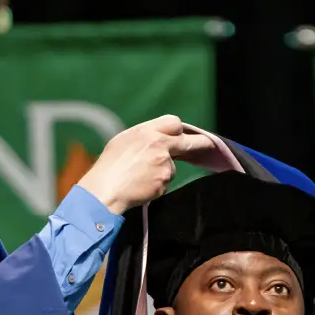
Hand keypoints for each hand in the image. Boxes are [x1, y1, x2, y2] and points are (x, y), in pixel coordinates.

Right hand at [77, 115, 211, 214]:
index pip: (174, 123)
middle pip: (188, 142)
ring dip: (162, 172)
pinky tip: (142, 186)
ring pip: (172, 167)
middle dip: (201, 144)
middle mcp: (159, 144)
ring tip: (140, 177)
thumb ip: (145, 137)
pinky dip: (156, 186)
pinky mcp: (164, 181)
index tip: (186, 135)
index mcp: (147, 131)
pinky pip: (165, 183)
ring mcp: (164, 163)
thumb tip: (159, 139)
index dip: (180, 130)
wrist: (105, 190)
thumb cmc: (108, 167)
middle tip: (210, 145)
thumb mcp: (123, 141)